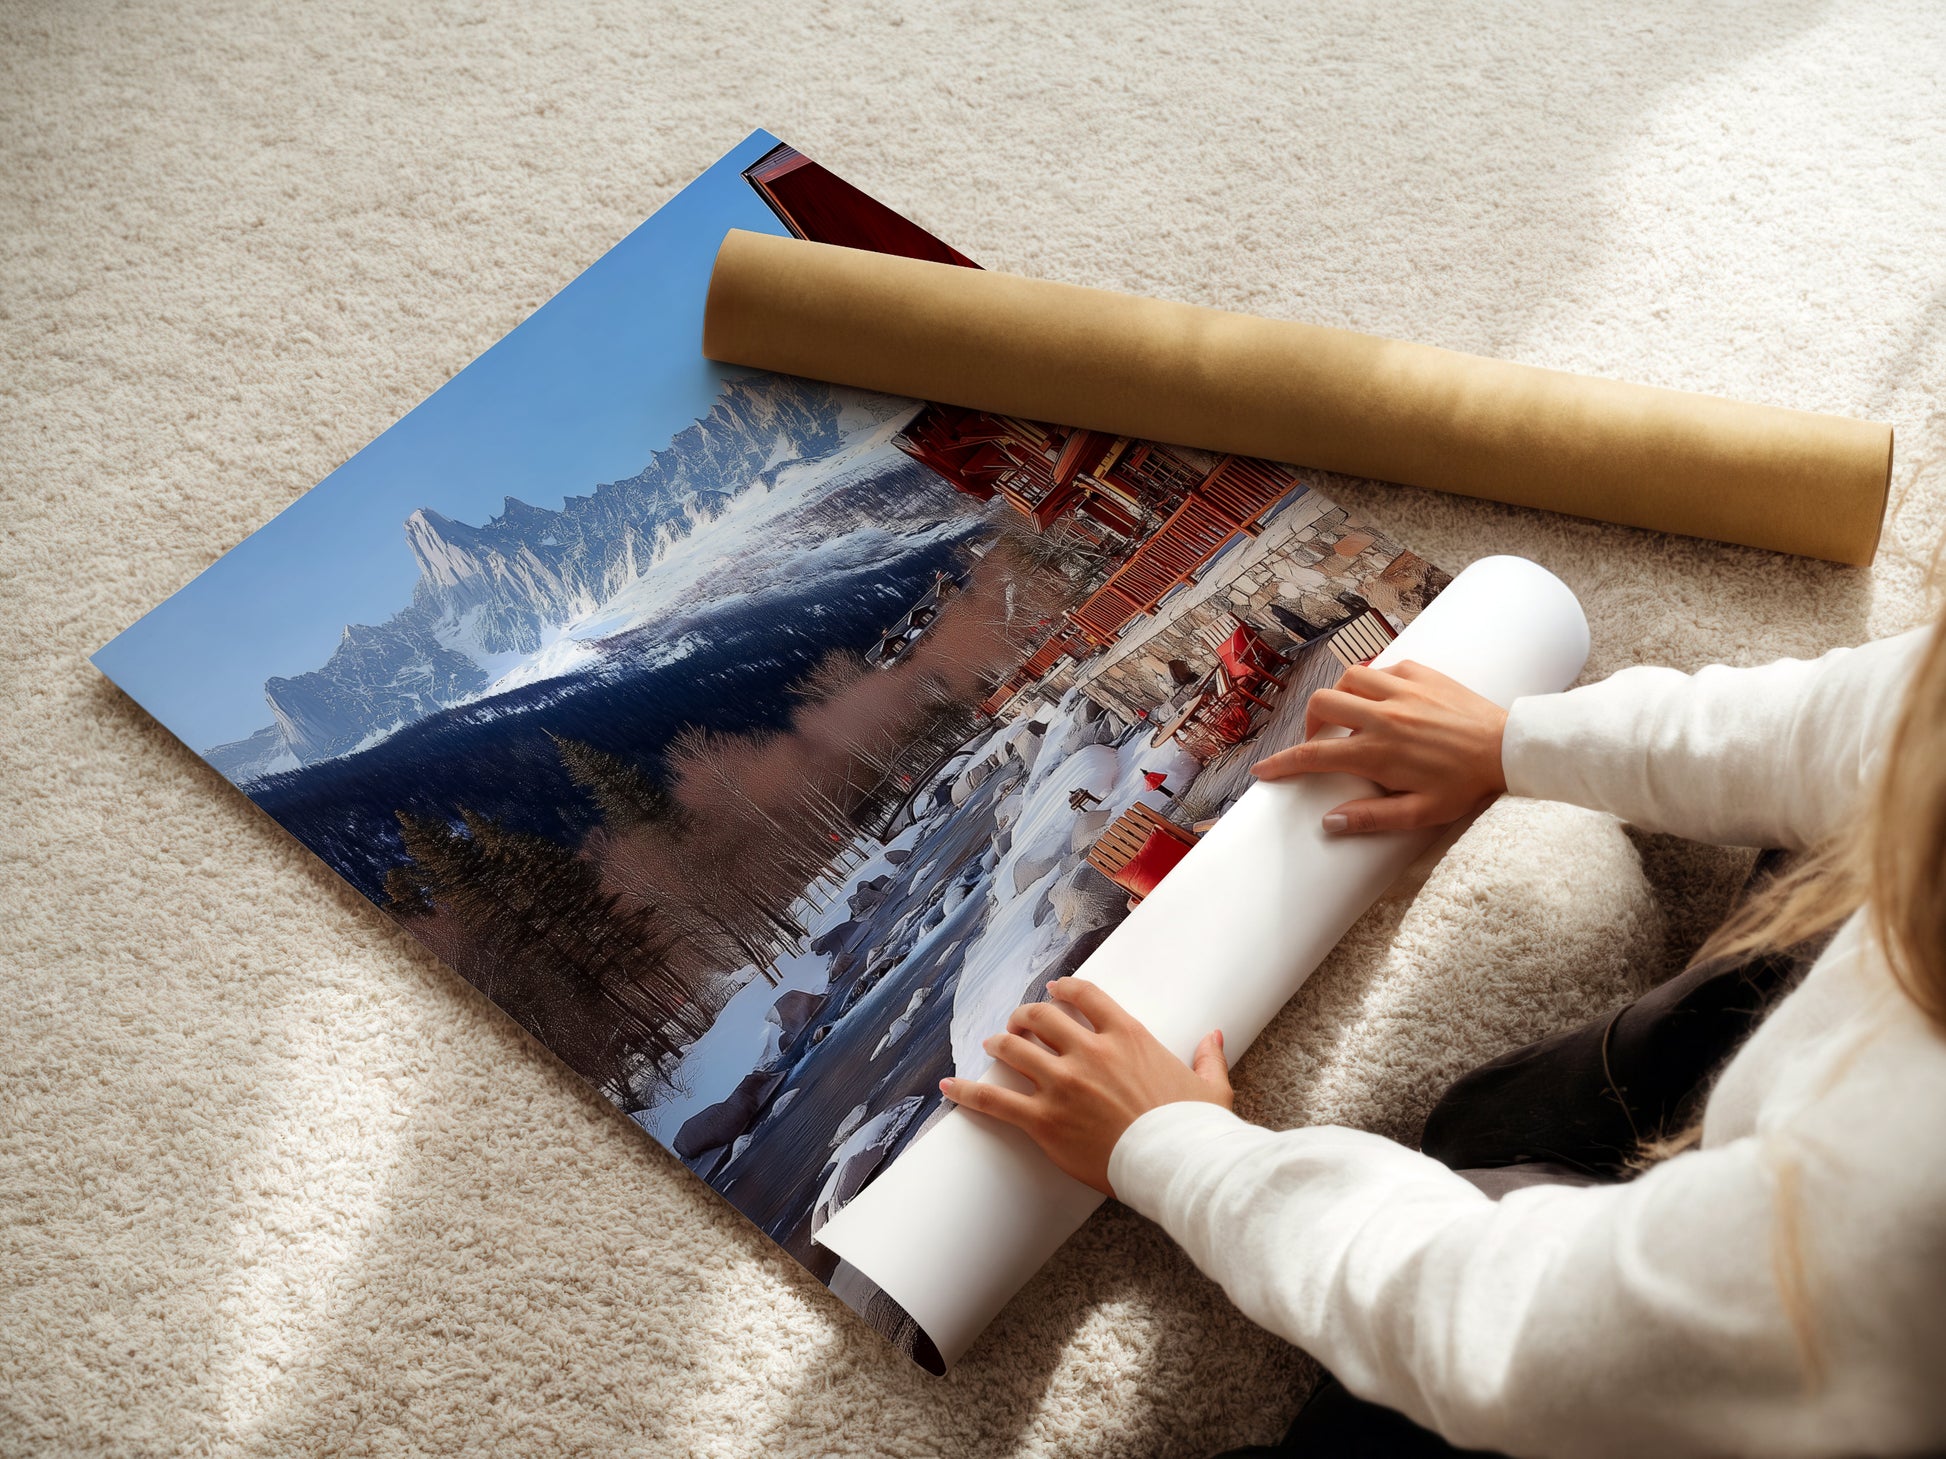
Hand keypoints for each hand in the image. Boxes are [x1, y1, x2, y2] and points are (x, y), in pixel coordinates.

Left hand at [938, 978, 1231, 1196]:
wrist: (1178, 1166)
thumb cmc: (1195, 1129)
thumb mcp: (1210, 1087)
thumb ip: (1208, 1057)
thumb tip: (1214, 1037)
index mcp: (1128, 1036)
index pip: (1084, 996)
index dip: (1063, 989)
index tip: (1053, 991)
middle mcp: (1090, 1052)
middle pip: (1041, 1017)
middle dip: (1024, 1016)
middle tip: (1017, 1023)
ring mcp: (1063, 1084)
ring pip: (1014, 1049)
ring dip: (998, 1044)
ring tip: (990, 1045)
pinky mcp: (1044, 1120)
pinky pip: (995, 1100)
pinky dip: (968, 1091)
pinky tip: (949, 1087)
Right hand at [1250, 660, 1507, 834]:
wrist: (1508, 748)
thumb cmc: (1466, 785)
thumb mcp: (1421, 813)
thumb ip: (1372, 818)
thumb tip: (1329, 822)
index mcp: (1378, 752)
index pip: (1314, 756)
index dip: (1282, 764)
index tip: (1264, 771)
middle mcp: (1383, 716)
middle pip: (1322, 705)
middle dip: (1310, 723)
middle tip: (1321, 742)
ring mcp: (1402, 690)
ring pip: (1348, 679)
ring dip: (1340, 697)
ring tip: (1351, 717)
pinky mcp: (1421, 673)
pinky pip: (1382, 668)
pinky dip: (1373, 683)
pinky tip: (1385, 700)